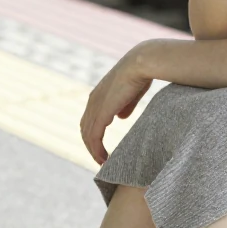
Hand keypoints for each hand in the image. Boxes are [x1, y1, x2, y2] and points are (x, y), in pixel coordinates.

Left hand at [80, 45, 152, 164]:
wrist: (141, 64)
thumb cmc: (140, 75)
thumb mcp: (130, 93)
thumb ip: (125, 106)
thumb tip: (121, 117)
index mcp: (98, 95)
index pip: (89, 119)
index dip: (93, 135)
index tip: (102, 147)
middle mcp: (92, 101)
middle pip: (85, 130)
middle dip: (91, 146)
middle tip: (101, 160)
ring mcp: (96, 107)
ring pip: (88, 136)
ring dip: (93, 152)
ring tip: (103, 163)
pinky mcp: (102, 113)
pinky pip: (94, 137)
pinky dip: (96, 150)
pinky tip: (104, 159)